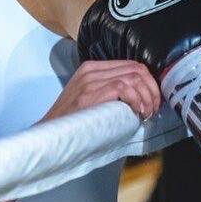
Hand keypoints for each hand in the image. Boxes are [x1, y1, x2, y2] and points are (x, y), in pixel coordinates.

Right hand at [40, 59, 160, 122]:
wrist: (47, 136)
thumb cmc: (73, 123)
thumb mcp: (92, 99)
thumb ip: (111, 92)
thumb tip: (140, 96)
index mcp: (93, 68)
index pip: (132, 65)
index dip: (149, 82)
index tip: (153, 101)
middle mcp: (91, 70)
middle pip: (136, 69)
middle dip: (152, 89)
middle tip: (153, 109)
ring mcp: (89, 80)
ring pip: (132, 77)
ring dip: (146, 97)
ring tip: (146, 113)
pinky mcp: (88, 94)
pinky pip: (122, 87)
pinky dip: (135, 99)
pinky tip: (136, 112)